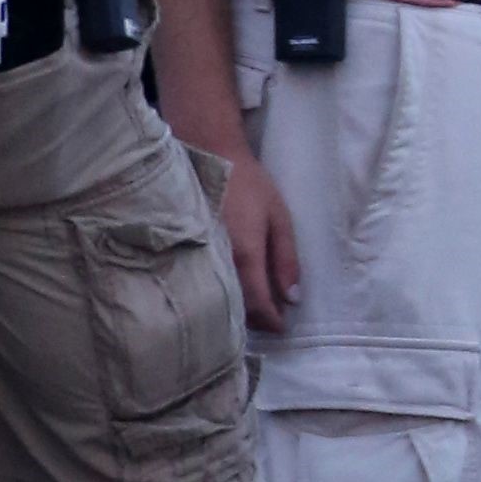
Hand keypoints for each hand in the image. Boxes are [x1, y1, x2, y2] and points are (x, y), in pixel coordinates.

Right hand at [219, 141, 302, 335]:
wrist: (209, 154)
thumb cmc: (249, 184)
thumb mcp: (279, 217)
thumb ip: (286, 258)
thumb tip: (292, 298)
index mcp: (245, 254)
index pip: (258, 303)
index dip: (271, 320)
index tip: (281, 327)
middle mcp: (219, 262)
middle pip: (236, 308)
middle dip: (254, 320)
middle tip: (269, 321)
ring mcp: (200, 258)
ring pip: (218, 298)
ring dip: (236, 310)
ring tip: (252, 310)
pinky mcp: (187, 252)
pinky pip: (205, 284)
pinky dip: (219, 294)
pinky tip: (229, 292)